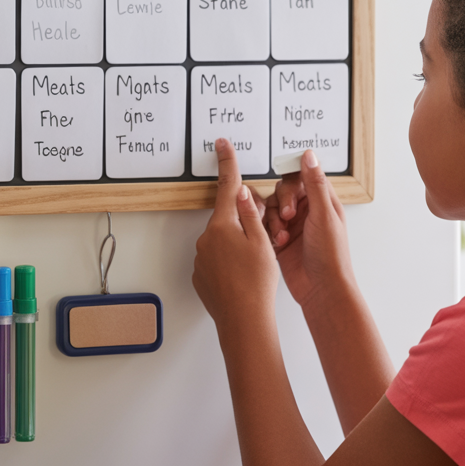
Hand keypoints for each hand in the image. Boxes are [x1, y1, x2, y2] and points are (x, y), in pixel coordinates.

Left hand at [193, 138, 279, 328]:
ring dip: (237, 245)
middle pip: (227, 218)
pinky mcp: (200, 275)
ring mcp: (201, 258)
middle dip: (244, 222)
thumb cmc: (257, 283)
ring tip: (254, 266)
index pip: (227, 187)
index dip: (227, 163)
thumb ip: (251, 214)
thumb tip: (242, 192)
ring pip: (222, 241)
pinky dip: (229, 263)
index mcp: (223, 225)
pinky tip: (242, 276)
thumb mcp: (262, 242)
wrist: (243, 320)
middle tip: (264, 239)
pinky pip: (216, 260)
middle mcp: (206, 239)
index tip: (222, 145)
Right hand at [262, 151, 355, 308]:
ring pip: (272, 208)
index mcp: (322, 202)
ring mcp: (293, 226)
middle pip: (283, 191)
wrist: (321, 290)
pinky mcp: (280, 240)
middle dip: (282, 202)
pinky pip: (265, 226)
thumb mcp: (323, 216)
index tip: (289, 191)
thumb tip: (309, 155)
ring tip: (282, 235)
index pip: (303, 178)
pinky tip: (276, 242)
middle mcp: (308, 211)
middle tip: (287, 216)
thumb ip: (314, 184)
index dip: (294, 182)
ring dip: (274, 219)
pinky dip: (268, 232)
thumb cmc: (330, 256)